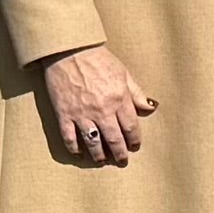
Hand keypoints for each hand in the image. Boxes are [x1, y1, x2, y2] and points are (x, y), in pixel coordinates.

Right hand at [34, 45, 151, 166]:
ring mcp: (82, 114)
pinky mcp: (64, 114)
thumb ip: (135, 92)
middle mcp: (102, 110)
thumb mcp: (123, 73)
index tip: (135, 146)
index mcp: (119, 99)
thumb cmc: (98, 59)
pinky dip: (74, 147)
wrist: (69, 51)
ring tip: (102, 160)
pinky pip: (69, 137)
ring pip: (93, 142)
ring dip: (99, 154)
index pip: (131, 127)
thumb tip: (149, 107)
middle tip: (122, 161)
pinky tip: (79, 152)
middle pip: (114, 139)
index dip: (134, 139)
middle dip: (120, 153)